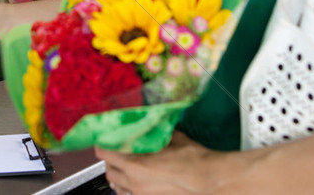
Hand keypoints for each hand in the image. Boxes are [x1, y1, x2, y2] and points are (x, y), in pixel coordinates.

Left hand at [95, 132, 234, 194]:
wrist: (210, 181)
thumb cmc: (193, 161)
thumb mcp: (171, 138)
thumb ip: (154, 133)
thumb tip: (150, 125)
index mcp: (135, 165)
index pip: (104, 154)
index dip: (103, 145)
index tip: (104, 140)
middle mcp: (134, 183)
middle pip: (108, 172)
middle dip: (110, 161)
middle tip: (117, 152)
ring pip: (118, 187)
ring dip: (119, 177)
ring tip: (127, 168)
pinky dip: (130, 189)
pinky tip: (138, 182)